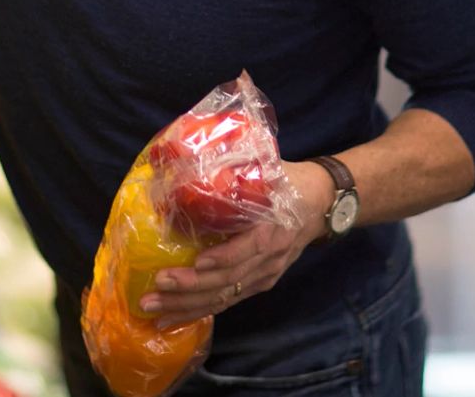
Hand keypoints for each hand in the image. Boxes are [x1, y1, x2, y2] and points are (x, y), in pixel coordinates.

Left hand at [139, 160, 332, 327]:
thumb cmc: (287, 182)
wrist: (321, 203)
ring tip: (154, 309)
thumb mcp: (267, 169)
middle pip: (229, 280)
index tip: (196, 261)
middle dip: (190, 287)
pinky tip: (171, 318)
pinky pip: (227, 302)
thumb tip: (185, 156)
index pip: (249, 248)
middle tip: (155, 286)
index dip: (223, 257)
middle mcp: (270, 257)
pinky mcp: (260, 283)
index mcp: (273, 227)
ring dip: (187, 306)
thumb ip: (235, 168)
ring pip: (225, 297)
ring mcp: (265, 274)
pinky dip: (199, 311)